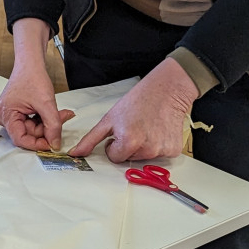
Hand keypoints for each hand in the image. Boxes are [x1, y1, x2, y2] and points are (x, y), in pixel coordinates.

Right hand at [0, 62, 74, 151]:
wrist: (31, 64)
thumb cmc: (32, 76)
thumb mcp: (46, 103)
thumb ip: (53, 125)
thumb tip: (55, 144)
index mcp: (5, 114)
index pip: (20, 139)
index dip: (36, 143)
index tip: (51, 144)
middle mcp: (3, 116)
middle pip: (27, 133)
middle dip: (46, 128)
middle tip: (61, 119)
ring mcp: (8, 114)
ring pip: (31, 128)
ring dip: (46, 123)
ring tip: (59, 112)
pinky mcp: (15, 112)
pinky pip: (30, 122)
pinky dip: (42, 119)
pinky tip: (49, 111)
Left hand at [69, 58, 198, 162]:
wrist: (167, 90)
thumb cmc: (139, 101)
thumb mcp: (110, 119)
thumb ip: (91, 139)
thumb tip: (75, 153)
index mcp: (129, 142)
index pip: (114, 158)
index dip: (114, 145)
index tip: (121, 132)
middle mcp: (147, 150)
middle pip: (129, 159)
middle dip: (129, 146)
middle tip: (134, 127)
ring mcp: (162, 152)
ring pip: (144, 158)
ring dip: (143, 147)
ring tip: (147, 127)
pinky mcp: (173, 151)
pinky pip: (160, 155)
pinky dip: (158, 145)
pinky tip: (158, 130)